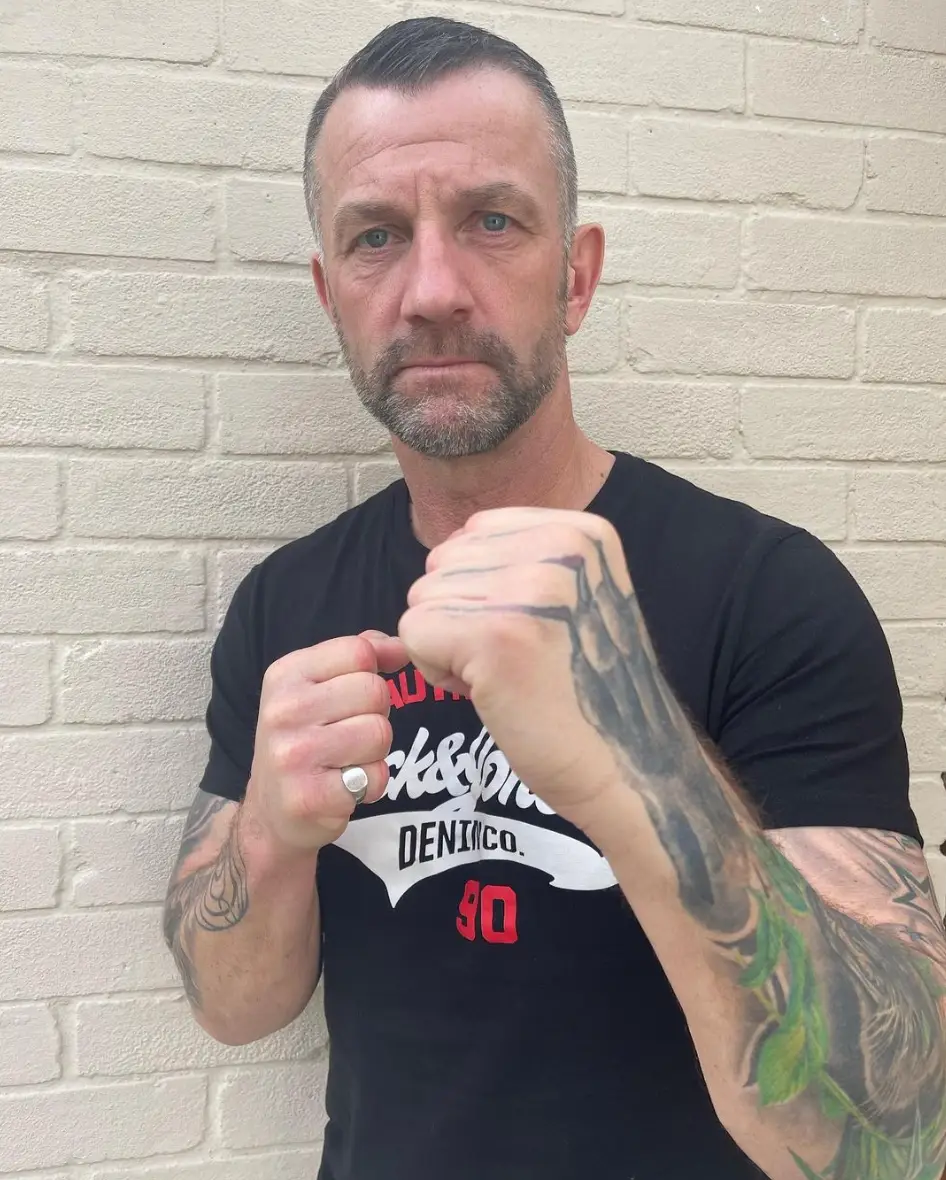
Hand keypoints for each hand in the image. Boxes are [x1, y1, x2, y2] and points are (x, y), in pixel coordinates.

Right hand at [243, 631, 407, 851]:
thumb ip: (359, 655)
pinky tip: (345, 787)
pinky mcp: (308, 797)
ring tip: (347, 760)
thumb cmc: (304, 739)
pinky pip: (375, 778)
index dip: (372, 674)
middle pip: (375, 692)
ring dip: (375, 752)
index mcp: (285, 675)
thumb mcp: (317, 686)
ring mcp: (292, 755)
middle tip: (349, 735)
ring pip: (379, 733)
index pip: (359, 652)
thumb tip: (400, 646)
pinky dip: (371, 785)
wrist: (271, 810)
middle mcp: (283, 710)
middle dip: (376, 715)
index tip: (354, 698)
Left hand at [398, 508, 641, 824]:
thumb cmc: (590, 690)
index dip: (480, 585)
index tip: (526, 630)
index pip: (475, 530)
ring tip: (505, 677)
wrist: (628, 763)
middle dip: (459, 613)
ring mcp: (527, 590)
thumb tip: (445, 552)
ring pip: (423, 597)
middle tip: (514, 661)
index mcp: (580, 531)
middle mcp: (558, 548)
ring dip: (447, 644)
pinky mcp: (494, 637)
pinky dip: (436, 671)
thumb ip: (525, 558)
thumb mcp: (578, 595)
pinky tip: (488, 692)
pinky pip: (414, 632)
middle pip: (443, 561)